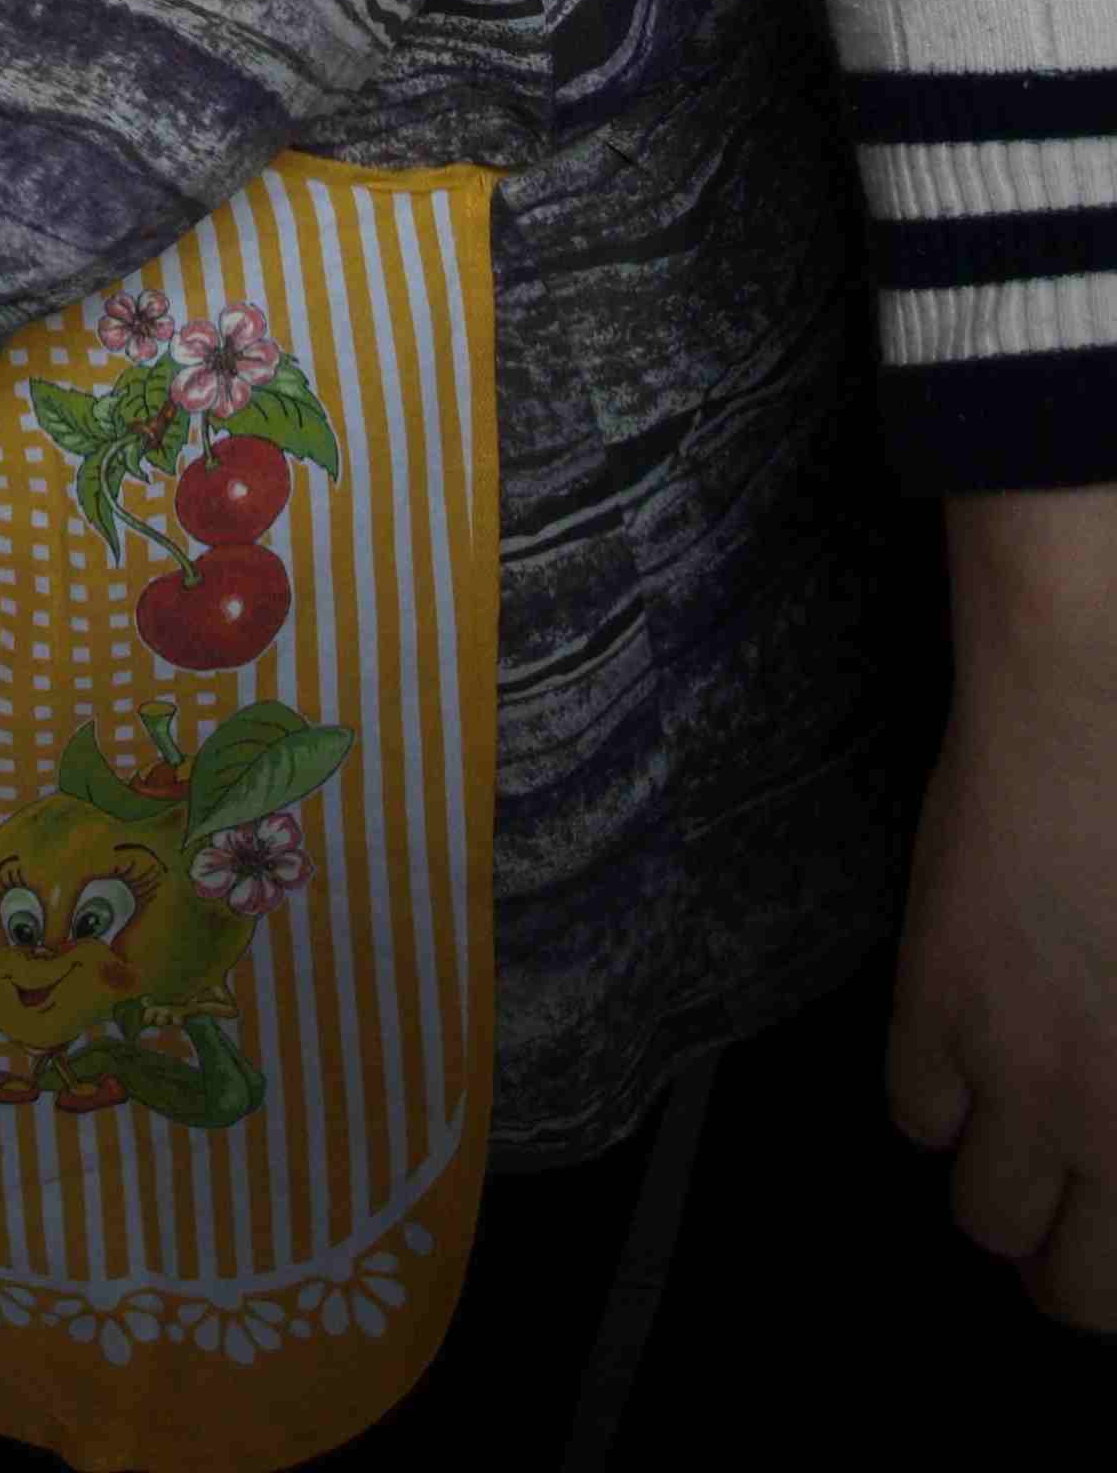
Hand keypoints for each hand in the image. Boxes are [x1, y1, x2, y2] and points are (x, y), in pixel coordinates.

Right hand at [889, 493, 1116, 1330]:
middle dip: (1071, 1263)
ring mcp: (1023, 1073)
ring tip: (1013, 1125)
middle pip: (1070, 1290)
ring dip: (998, 1181)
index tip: (1111, 1223)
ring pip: (983, 1217)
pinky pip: (912, 1113)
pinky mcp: (939, 1006)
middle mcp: (1109, 1124)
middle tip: (1077, 1204)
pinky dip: (932, 1096)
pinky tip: (960, 1043)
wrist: (1092, 719)